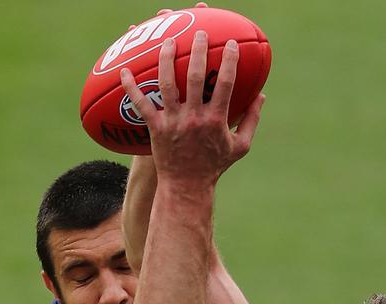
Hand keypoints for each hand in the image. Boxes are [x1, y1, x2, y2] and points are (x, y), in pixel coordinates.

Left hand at [120, 30, 263, 185]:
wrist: (187, 187)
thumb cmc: (214, 166)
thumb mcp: (240, 146)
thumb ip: (251, 120)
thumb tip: (261, 95)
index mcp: (216, 120)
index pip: (226, 83)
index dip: (229, 61)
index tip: (230, 44)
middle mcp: (194, 118)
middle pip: (197, 77)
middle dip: (198, 51)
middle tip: (199, 33)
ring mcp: (174, 123)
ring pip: (168, 84)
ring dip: (167, 60)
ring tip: (169, 42)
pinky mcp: (156, 129)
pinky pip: (142, 105)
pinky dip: (131, 88)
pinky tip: (124, 72)